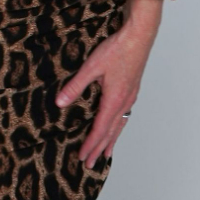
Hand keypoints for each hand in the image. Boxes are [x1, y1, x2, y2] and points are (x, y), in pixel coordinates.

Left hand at [55, 16, 158, 168]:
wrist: (139, 36)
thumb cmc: (118, 49)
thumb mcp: (92, 67)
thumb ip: (75, 86)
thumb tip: (60, 103)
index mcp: (114, 100)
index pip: (100, 129)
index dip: (90, 144)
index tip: (82, 157)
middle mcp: (124, 102)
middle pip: (111, 132)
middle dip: (99, 148)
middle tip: (91, 164)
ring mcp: (130, 97)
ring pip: (120, 125)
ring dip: (111, 140)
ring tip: (106, 153)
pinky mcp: (132, 90)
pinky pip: (125, 116)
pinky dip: (119, 127)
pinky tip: (117, 126)